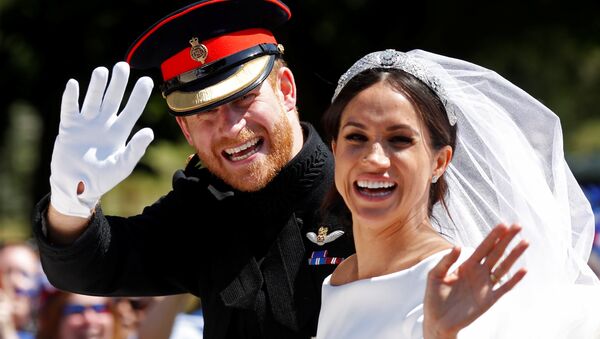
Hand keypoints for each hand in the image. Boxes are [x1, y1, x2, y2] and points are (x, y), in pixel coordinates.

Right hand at [49, 62, 153, 217]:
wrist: (77, 186)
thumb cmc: (102, 179)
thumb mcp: (122, 166)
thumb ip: (135, 149)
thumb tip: (149, 131)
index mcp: (120, 132)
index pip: (132, 110)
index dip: (139, 96)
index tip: (147, 80)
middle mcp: (104, 124)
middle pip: (113, 99)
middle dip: (118, 83)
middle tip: (123, 66)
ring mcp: (86, 123)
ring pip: (93, 100)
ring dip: (96, 86)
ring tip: (101, 72)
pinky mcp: (69, 127)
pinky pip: (69, 109)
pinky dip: (71, 98)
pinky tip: (73, 85)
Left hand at [423, 224, 527, 338]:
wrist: (437, 321)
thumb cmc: (433, 297)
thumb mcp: (434, 276)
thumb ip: (446, 261)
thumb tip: (457, 246)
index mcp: (466, 265)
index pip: (482, 247)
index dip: (492, 236)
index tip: (503, 224)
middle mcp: (478, 273)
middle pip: (496, 253)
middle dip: (507, 239)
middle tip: (518, 226)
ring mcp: (485, 285)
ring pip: (503, 267)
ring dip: (514, 255)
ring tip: (525, 242)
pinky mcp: (489, 300)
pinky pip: (504, 288)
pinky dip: (514, 280)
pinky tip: (523, 270)